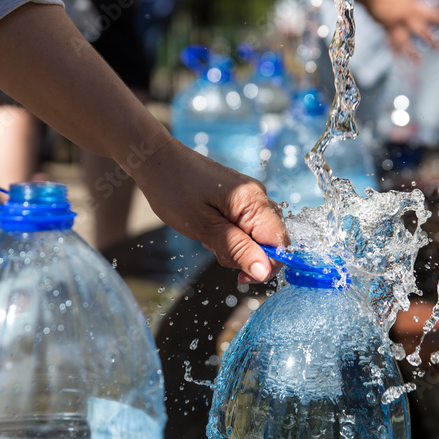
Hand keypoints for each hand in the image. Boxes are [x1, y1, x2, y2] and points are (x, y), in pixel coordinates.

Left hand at [131, 137, 287, 284]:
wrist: (157, 160)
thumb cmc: (174, 191)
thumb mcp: (203, 227)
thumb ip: (237, 249)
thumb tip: (265, 272)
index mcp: (253, 200)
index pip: (281, 242)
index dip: (267, 265)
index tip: (241, 277)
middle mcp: (259, 195)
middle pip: (271, 240)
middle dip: (247, 255)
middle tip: (215, 247)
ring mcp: (250, 194)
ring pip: (258, 234)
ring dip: (237, 245)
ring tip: (208, 235)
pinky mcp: (240, 196)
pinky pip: (247, 224)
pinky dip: (231, 234)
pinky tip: (211, 228)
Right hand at [357, 0, 438, 57]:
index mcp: (413, 6)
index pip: (431, 16)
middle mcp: (406, 18)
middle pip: (422, 32)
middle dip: (432, 41)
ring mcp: (394, 24)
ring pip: (406, 41)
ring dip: (413, 52)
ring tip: (419, 61)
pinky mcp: (384, 28)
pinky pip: (391, 41)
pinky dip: (395, 51)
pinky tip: (398, 58)